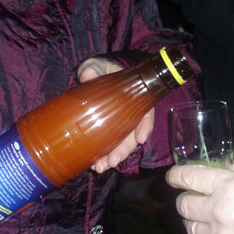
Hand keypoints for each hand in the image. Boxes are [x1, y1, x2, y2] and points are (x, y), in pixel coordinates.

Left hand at [78, 57, 153, 172]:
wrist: (92, 78)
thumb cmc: (101, 70)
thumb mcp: (99, 65)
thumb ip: (94, 68)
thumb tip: (87, 75)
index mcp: (135, 96)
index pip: (146, 113)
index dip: (145, 126)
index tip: (140, 139)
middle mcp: (130, 114)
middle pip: (133, 135)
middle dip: (124, 150)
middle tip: (112, 161)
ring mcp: (119, 124)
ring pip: (121, 144)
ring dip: (113, 157)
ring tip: (100, 167)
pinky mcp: (107, 131)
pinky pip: (109, 146)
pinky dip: (103, 156)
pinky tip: (95, 165)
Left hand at [166, 162, 233, 233]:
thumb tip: (224, 167)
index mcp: (228, 186)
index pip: (189, 177)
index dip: (176, 175)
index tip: (174, 176)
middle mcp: (218, 210)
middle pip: (184, 205)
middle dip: (185, 199)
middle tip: (193, 198)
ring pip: (189, 228)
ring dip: (192, 221)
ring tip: (202, 219)